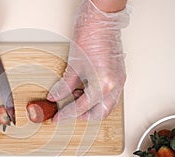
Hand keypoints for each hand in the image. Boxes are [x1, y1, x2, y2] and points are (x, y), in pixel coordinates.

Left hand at [47, 0, 129, 121]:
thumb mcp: (73, 65)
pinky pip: (110, 95)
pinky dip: (98, 98)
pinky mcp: (119, 74)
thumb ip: (64, 85)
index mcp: (103, 84)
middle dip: (83, 116)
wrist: (101, 19)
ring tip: (76, 97)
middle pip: (99, 113)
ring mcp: (119, 80)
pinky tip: (85, 90)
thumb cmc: (89, 35)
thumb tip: (55, 97)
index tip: (57, 118)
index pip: (81, 108)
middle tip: (68, 112)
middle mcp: (115, 85)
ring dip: (92, 107)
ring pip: (107, 105)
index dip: (66, 114)